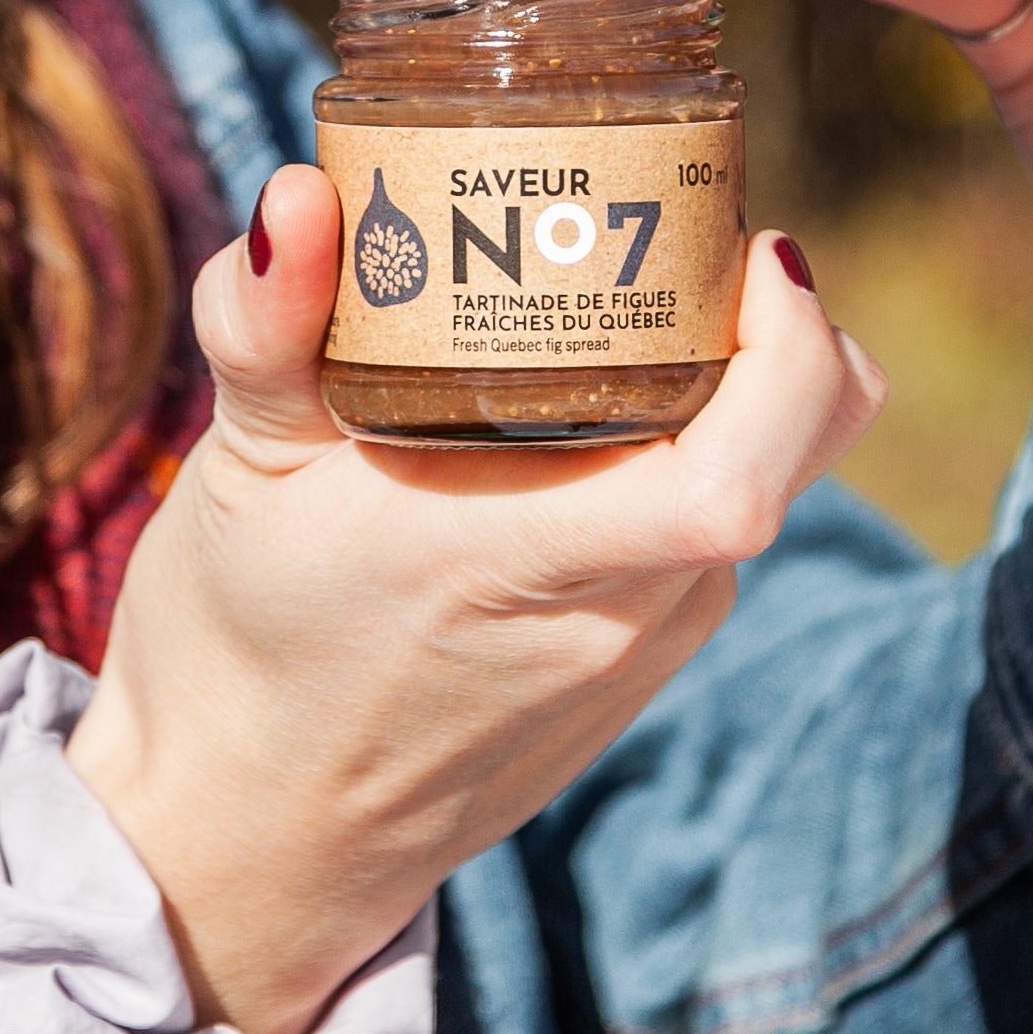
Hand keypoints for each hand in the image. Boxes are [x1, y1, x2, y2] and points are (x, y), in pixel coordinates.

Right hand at [68, 212, 883, 1033]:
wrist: (248, 841)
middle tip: (682, 228)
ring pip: (769, 487)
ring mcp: (644, 651)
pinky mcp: (641, 668)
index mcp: (517, 564)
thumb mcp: (237, 474)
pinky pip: (716, 531)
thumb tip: (299, 192)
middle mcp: (615, 618)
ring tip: (626, 295)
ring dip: (738, 381)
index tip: (745, 246)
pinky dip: (696, 444)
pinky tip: (592, 401)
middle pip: (795, 455)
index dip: (788, 350)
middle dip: (780, 324)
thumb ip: (266, 327)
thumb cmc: (239, 654)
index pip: (736, 477)